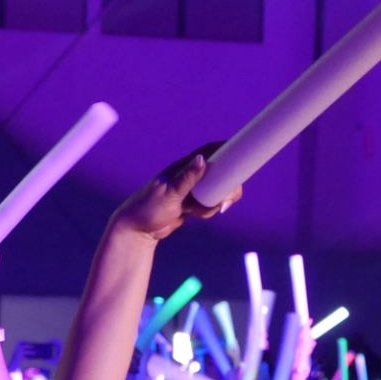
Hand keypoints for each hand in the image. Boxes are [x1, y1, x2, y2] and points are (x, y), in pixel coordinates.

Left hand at [111, 149, 235, 241]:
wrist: (137, 230)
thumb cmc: (147, 208)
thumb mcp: (169, 193)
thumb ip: (186, 178)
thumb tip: (202, 159)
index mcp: (183, 167)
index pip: (210, 151)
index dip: (228, 149)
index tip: (243, 153)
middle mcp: (189, 175)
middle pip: (221, 174)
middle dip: (226, 187)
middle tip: (222, 202)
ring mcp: (192, 189)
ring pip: (218, 191)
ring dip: (213, 203)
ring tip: (194, 212)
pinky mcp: (193, 202)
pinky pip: (210, 204)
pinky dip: (207, 211)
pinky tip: (192, 215)